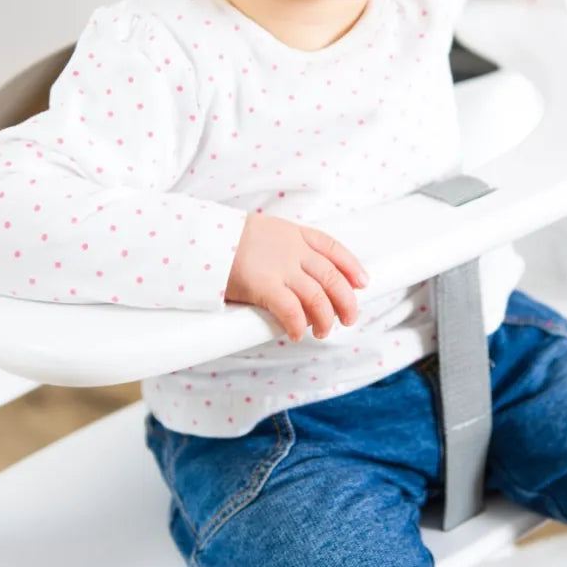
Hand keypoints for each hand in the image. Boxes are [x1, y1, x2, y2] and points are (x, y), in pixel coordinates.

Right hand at [225, 213, 365, 340]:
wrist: (204, 237)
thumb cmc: (229, 239)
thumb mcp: (265, 232)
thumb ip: (284, 248)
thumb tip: (298, 272)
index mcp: (295, 234)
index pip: (333, 249)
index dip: (352, 266)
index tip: (362, 282)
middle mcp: (294, 250)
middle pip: (332, 277)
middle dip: (346, 300)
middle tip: (349, 318)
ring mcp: (281, 268)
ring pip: (318, 297)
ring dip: (325, 318)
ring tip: (323, 332)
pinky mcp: (265, 286)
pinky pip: (291, 311)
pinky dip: (297, 325)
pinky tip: (296, 334)